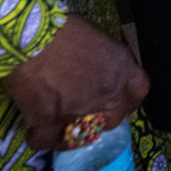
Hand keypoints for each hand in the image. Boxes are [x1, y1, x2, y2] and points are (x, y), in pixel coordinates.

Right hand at [0, 17, 147, 150]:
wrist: (31, 38)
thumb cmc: (62, 28)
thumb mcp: (96, 40)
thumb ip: (103, 61)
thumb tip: (95, 70)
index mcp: (121, 69)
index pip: (138, 91)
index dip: (127, 97)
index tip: (117, 98)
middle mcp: (108, 95)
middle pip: (114, 118)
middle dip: (102, 116)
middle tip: (85, 110)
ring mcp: (81, 113)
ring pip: (85, 135)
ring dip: (75, 130)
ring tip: (61, 122)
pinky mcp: (50, 125)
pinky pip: (50, 142)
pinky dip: (42, 138)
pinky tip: (35, 129)